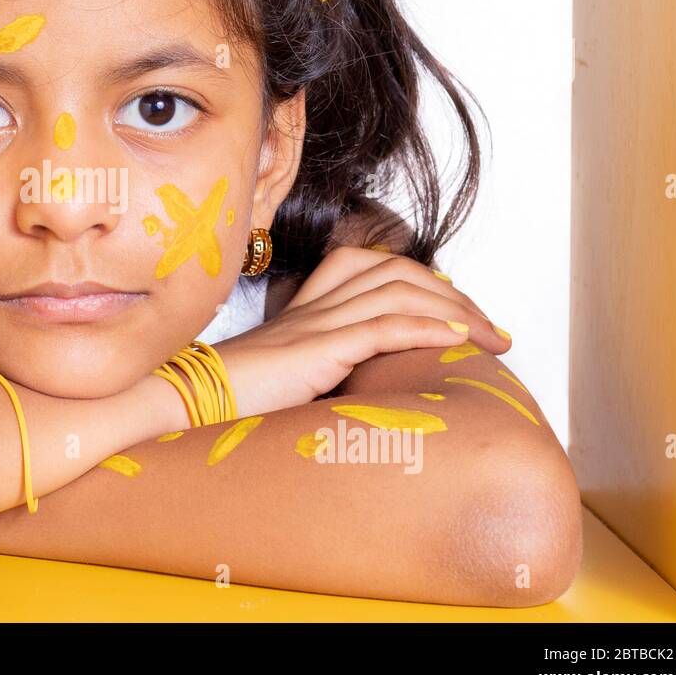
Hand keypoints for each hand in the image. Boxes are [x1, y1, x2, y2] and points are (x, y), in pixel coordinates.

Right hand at [215, 246, 510, 415]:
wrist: (183, 407)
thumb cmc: (226, 407)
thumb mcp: (281, 386)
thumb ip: (315, 378)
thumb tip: (352, 401)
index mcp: (304, 311)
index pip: (371, 267)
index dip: (422, 280)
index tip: (457, 313)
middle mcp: (313, 307)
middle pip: (397, 271)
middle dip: (455, 295)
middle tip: (492, 331)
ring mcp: (314, 324)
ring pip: (399, 291)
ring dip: (456, 310)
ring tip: (489, 338)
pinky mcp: (317, 349)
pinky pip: (383, 325)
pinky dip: (427, 327)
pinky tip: (458, 340)